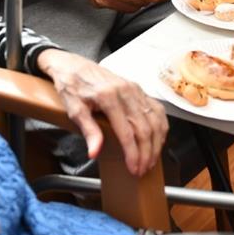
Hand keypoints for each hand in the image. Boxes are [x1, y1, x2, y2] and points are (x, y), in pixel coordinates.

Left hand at [35, 48, 168, 176]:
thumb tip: (95, 152)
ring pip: (154, 120)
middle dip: (146, 153)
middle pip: (144, 128)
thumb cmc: (72, 86)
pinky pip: (156, 109)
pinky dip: (161, 126)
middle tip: (142, 169)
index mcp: (109, 96)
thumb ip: (88, 130)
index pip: (127, 132)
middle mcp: (126, 91)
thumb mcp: (74, 109)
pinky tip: (158, 139)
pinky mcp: (138, 88)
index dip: (133, 153)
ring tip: (151, 160)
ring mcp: (135, 89)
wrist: (73, 65)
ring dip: (156, 142)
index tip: (134, 169)